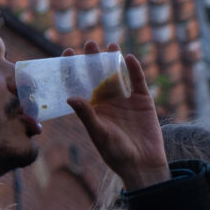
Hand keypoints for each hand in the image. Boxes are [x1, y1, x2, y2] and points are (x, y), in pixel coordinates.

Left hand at [63, 43, 169, 191]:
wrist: (143, 165)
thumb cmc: (116, 153)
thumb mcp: (99, 133)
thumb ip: (86, 115)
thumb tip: (70, 97)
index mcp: (92, 106)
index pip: (80, 83)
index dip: (73, 68)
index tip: (66, 52)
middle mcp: (107, 99)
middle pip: (98, 74)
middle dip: (93, 59)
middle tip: (89, 44)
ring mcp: (125, 98)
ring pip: (118, 74)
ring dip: (114, 59)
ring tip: (110, 44)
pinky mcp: (143, 101)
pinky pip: (138, 81)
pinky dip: (134, 70)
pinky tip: (129, 58)